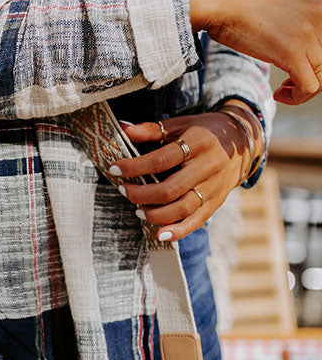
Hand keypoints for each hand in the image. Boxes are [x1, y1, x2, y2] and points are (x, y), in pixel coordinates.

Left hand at [109, 110, 255, 241]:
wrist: (244, 141)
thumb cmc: (205, 131)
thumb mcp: (181, 124)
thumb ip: (151, 129)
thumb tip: (121, 128)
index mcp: (198, 143)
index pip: (160, 160)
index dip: (134, 166)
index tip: (115, 168)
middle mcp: (208, 166)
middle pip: (170, 189)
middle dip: (142, 194)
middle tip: (124, 191)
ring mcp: (213, 187)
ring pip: (182, 208)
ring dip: (156, 214)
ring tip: (138, 210)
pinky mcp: (216, 202)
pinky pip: (196, 221)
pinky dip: (178, 231)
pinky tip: (160, 234)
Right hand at [185, 0, 321, 104]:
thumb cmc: (244, 5)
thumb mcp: (286, 9)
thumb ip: (303, 25)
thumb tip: (306, 50)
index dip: (318, 64)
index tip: (300, 69)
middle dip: (312, 78)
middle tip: (289, 82)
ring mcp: (309, 33)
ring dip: (303, 91)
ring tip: (284, 90)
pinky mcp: (293, 51)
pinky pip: (309, 87)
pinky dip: (296, 98)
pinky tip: (279, 94)